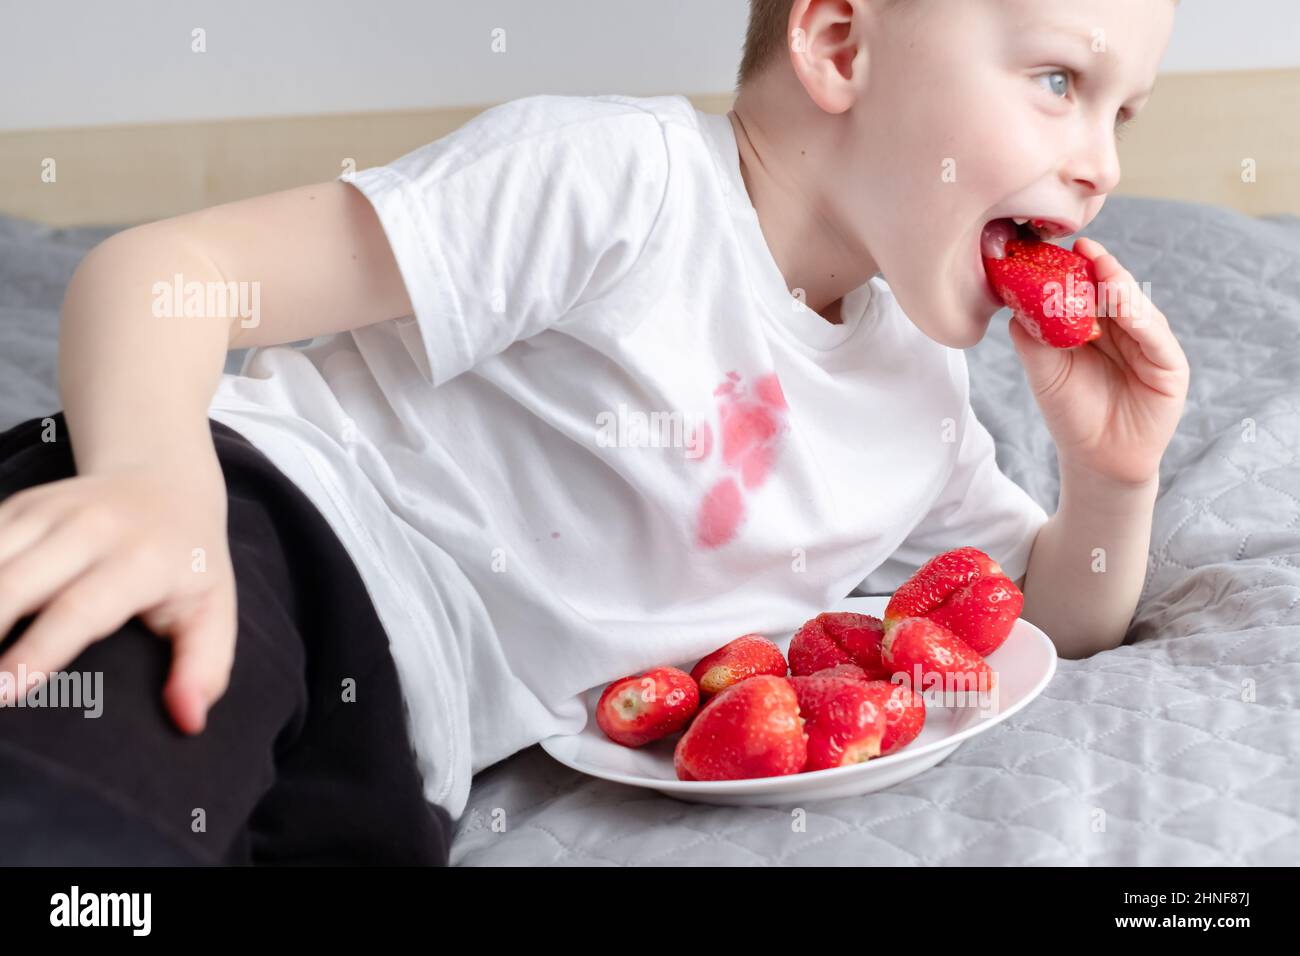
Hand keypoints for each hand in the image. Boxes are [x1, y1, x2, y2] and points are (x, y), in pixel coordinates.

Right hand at [0, 458, 235, 733]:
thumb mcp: (214, 611)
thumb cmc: (190, 562)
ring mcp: (49, 510)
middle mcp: (90, 528)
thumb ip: (204, 669)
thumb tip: (188, 719)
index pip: (79, 609)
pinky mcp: (18, 505)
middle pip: (14, 582)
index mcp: (142, 559)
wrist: (168, 483)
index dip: (36, 652)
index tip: (1, 693)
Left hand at [1006, 236, 1190, 487]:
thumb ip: (1032, 338)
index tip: (1068, 247)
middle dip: (1103, 270)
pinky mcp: (1170, 367)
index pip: (1091, 289)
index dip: (1081, 268)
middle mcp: (1127, 329)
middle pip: (1117, 292)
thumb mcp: (1044, 372)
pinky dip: (1141, 320)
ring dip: (1122, 289)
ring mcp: (1151, 346)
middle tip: (1085, 251)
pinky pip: (1157, 338)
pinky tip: (1125, 306)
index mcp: (1098, 326)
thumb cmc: (1070, 413)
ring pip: (1138, 309)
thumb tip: (1013, 303)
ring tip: (1103, 273)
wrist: (1095, 459)